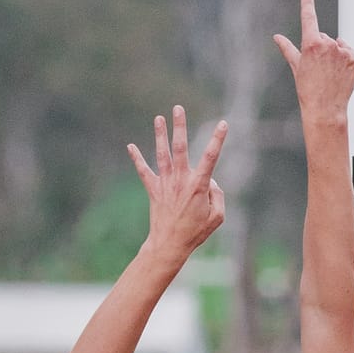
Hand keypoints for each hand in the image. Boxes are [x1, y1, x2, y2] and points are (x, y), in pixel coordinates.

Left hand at [128, 103, 225, 260]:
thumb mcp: (217, 217)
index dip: (218, 139)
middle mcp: (180, 180)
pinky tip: (130, 146)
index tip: (223, 124)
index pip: (211, 157)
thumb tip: (212, 182)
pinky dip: (137, 158)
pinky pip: (144, 171)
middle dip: (179, 126)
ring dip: (160, 135)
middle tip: (177, 108)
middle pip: (180, 147)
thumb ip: (218, 196)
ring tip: (158, 118)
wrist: (169, 244)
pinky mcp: (154, 190)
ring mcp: (165, 184)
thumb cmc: (195, 232)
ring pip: (162, 154)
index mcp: (198, 186)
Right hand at [272, 0, 353, 123]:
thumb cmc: (307, 90)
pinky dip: (345, 60)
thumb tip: (276, 37)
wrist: (325, 110)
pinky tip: (339, 74)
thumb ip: (287, 48)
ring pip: (337, 45)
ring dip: (334, 54)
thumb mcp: (296, 67)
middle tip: (317, 69)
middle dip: (320, 48)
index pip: (309, 19)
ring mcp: (344, 52)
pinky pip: (349, 53)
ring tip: (329, 74)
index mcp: (312, 44)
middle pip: (324, 37)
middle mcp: (329, 44)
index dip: (307, 5)